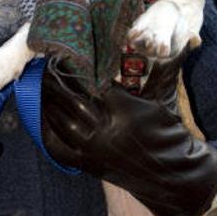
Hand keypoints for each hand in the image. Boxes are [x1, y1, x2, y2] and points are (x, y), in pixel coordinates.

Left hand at [41, 55, 216, 215]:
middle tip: (47, 64)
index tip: (67, 54)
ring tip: (42, 84)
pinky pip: (57, 147)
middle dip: (56, 80)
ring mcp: (94, 150)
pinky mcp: (87, 165)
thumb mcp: (163, 100)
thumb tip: (174, 40)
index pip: (94, 82)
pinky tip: (43, 115)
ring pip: (60, 120)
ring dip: (48, 100)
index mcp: (126, 111)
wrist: (172, 176)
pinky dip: (46, 129)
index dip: (78, 66)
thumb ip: (159, 71)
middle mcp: (106, 130)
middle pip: (71, 98)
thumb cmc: (169, 133)